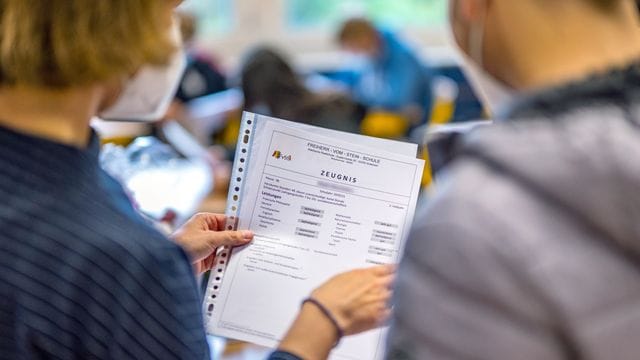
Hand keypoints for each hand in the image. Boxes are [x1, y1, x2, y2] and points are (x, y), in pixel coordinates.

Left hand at [171, 213, 252, 272]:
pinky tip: (238, 263)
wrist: (169, 264)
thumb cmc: (183, 245)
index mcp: (205, 220)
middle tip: (254, 242)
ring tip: (249, 253)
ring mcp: (207, 246)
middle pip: (228, 235)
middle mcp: (206, 231)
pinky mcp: (206, 259)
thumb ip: (230, 237)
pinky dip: (228, 261)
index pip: (227, 221)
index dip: (240, 226)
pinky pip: (221, 258)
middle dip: (238, 240)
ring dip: (234, 251)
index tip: (253, 230)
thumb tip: (247, 234)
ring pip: (226, 247)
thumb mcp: (210, 238)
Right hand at [278, 265, 394, 359]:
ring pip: (395, 298)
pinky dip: (389, 313)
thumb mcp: (341, 278)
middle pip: (395, 282)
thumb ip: (357, 277)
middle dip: (395, 283)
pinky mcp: (380, 319)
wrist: (325, 315)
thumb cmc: (327, 297)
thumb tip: (362, 280)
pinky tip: (383, 314)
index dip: (393, 270)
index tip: (395, 271)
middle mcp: (377, 287)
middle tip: (394, 285)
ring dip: (392, 298)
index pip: (388, 269)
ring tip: (385, 301)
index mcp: (367, 275)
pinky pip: (391, 314)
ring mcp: (380, 303)